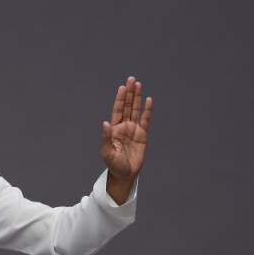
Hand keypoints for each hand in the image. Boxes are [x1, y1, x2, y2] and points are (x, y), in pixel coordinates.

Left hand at [101, 76, 151, 202]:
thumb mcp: (107, 153)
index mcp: (114, 129)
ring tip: (138, 84)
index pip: (117, 110)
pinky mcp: (142, 135)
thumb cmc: (114, 165)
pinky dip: (147, 111)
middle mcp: (124, 127)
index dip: (120, 99)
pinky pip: (145, 120)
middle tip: (131, 79)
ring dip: (137, 98)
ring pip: (136, 110)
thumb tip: (105, 123)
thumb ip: (106, 138)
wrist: (125, 175)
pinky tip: (148, 101)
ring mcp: (133, 130)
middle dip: (129, 93)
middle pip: (127, 106)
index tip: (122, 87)